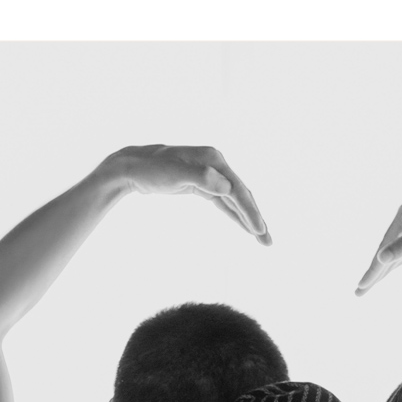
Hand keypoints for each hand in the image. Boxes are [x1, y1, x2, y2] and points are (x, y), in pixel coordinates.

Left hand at [104, 144, 271, 243]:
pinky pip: (224, 202)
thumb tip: (226, 186)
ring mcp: (210, 174)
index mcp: (213, 160)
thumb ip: (200, 178)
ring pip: (235, 200)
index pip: (237, 190)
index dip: (250, 212)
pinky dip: (235, 214)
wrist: (133, 167)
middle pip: (242, 195)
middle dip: (256, 218)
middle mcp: (216, 164)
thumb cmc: (151, 170)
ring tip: (262, 239)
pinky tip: (244, 227)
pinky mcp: (202, 184)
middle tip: (268, 242)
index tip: (259, 231)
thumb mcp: (173, 174)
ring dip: (248, 219)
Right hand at [355, 183, 401, 293]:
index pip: (384, 249)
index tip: (361, 287)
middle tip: (359, 292)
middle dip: (374, 272)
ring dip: (385, 268)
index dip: (372, 270)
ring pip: (397, 251)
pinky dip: (399, 260)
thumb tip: (381, 258)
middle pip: (387, 251)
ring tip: (371, 283)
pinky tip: (392, 266)